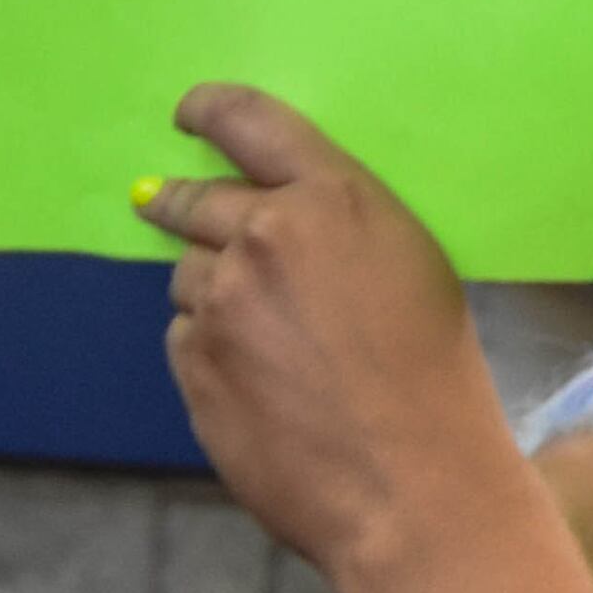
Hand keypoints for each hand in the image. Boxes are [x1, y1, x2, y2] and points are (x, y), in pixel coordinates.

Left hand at [137, 85, 592, 592]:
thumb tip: (276, 212)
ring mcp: (218, 302)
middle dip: (176, 199)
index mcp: (332, 196)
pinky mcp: (192, 363)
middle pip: (193, 199)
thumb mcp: (407, 260)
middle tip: (160, 199)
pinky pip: (184, 335)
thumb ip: (335, 224)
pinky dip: (207, 346)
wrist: (407, 481)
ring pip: (189, 275)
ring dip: (210, 290)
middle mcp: (263, 235)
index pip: (249, 123)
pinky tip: (256, 380)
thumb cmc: (432, 370)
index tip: (188, 113)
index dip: (209, 111)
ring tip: (263, 336)